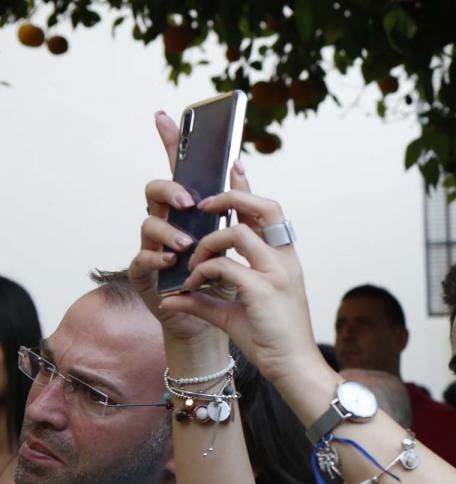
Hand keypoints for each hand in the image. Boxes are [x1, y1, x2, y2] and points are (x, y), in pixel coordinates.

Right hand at [127, 112, 228, 350]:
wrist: (217, 321)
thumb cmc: (223, 277)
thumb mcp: (234, 237)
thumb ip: (234, 204)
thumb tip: (238, 162)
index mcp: (187, 212)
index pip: (175, 172)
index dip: (169, 143)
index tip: (164, 115)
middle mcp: (166, 224)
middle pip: (154, 190)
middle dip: (170, 191)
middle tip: (188, 202)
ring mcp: (151, 247)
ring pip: (148, 223)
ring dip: (169, 230)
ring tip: (187, 244)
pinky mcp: (144, 274)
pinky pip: (142, 258)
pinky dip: (156, 257)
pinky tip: (172, 261)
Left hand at [158, 178, 326, 389]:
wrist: (293, 368)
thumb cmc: (270, 341)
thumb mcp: (232, 313)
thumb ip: (205, 298)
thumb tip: (174, 296)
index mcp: (283, 259)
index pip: (266, 212)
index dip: (248, 185)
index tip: (234, 162)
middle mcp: (284, 260)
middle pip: (263, 206)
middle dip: (230, 196)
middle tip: (203, 205)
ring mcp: (277, 272)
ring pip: (236, 232)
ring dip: (207, 244)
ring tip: (193, 263)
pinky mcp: (264, 289)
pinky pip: (223, 266)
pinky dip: (201, 272)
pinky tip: (192, 287)